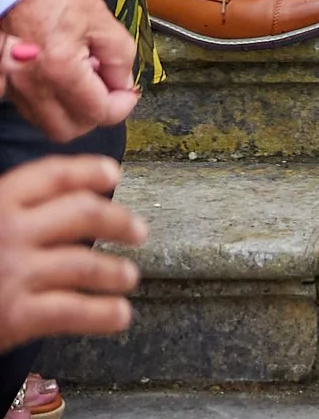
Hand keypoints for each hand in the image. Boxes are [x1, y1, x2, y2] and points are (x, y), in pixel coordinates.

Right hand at [0, 0, 138, 140]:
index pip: (97, 112)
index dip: (121, 106)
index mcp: (60, 69)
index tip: (130, 94)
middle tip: (109, 89)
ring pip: (48, 123)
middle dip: (94, 115)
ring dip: (73, 110)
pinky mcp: (7, 82)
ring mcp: (15, 87)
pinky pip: (32, 109)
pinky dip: (53, 102)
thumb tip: (124, 83)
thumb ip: (119, 56)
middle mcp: (33, 85)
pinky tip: (64, 77)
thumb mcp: (100, 18)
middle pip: (69, 129)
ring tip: (86, 76)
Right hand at [0, 154, 143, 351]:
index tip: (113, 173)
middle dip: (118, 219)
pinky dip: (103, 314)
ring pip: (85, 264)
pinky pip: (73, 311)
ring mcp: (16, 273)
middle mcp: (11, 230)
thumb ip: (11, 210)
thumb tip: (55, 202)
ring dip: (115, 272)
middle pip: (83, 214)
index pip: (56, 175)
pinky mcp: (17, 316)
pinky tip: (120, 316)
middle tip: (139, 230)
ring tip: (129, 277)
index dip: (90, 170)